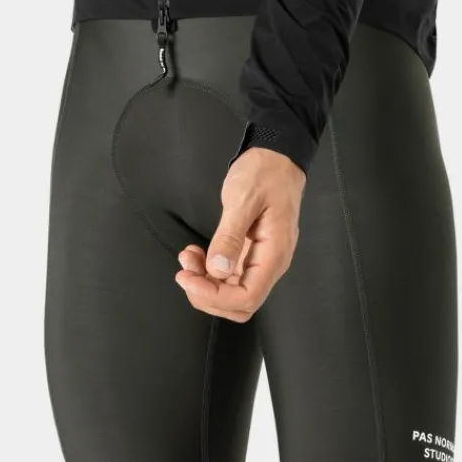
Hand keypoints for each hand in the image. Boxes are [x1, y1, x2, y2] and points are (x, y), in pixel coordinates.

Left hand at [174, 147, 305, 320]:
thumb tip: (217, 270)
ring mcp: (260, 261)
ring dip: (205, 284)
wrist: (277, 157)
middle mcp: (270, 264)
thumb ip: (230, 236)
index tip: (188, 278)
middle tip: (185, 271)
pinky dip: (209, 272)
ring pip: (232, 293)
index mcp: (274, 254)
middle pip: (239, 304)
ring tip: (187, 258)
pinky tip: (196, 255)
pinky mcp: (250, 254)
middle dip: (207, 295)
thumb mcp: (243, 199)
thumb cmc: (264, 173)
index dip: (215, 297)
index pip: (247, 298)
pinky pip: (229, 276)